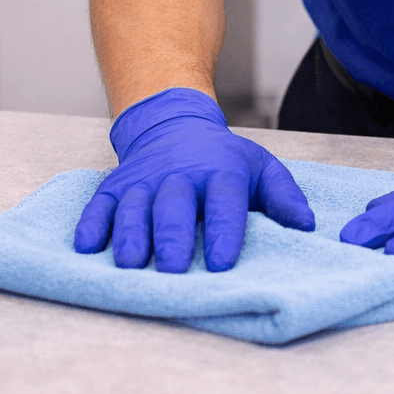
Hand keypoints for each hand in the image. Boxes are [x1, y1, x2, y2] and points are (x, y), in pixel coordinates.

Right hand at [74, 88, 314, 272]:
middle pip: (174, 205)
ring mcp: (143, 181)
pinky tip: (87, 245)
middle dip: (172, 236)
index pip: (224, 199)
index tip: (221, 262)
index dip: (223, 229)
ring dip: (130, 233)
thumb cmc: (222, 160)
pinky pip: (99, 204)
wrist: (174, 125)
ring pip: (134, 206)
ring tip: (129, 262)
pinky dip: (91, 224)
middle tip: (171, 267)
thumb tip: (307, 224)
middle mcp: (179, 175)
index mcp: (220, 172)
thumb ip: (282, 195)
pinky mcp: (114, 187)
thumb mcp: (259, 167)